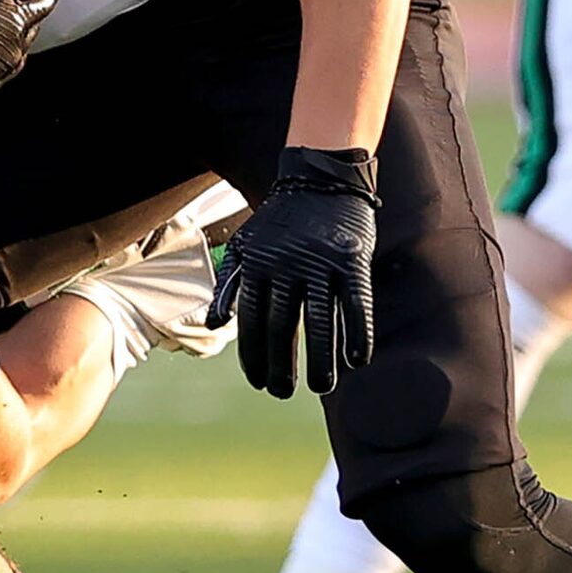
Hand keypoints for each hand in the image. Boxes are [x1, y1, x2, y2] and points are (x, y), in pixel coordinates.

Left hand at [205, 147, 378, 397]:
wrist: (321, 180)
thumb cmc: (281, 222)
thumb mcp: (246, 245)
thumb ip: (229, 283)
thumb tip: (213, 324)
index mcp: (258, 265)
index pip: (252, 321)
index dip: (253, 356)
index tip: (256, 382)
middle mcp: (288, 266)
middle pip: (283, 327)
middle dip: (281, 366)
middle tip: (281, 393)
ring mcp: (322, 263)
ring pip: (320, 322)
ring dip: (320, 360)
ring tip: (320, 389)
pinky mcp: (353, 260)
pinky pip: (357, 304)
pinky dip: (358, 333)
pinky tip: (357, 360)